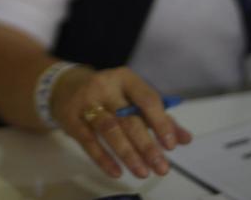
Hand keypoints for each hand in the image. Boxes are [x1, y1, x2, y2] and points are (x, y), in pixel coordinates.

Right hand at [50, 65, 191, 178]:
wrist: (65, 86)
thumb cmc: (109, 94)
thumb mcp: (132, 97)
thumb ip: (160, 117)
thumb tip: (185, 139)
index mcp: (125, 78)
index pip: (146, 98)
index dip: (160, 122)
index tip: (171, 145)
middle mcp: (105, 86)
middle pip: (128, 118)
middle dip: (147, 145)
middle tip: (162, 167)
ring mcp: (86, 101)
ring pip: (109, 129)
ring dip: (128, 153)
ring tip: (143, 172)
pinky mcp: (71, 118)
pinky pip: (88, 141)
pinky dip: (103, 158)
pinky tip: (117, 172)